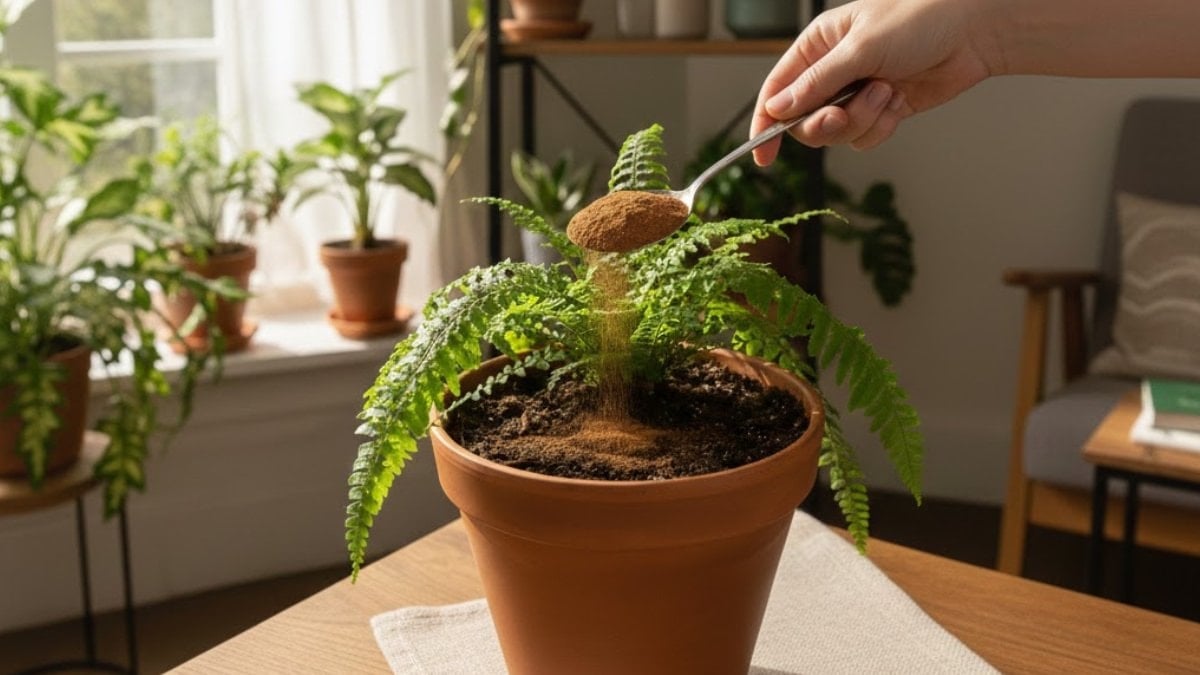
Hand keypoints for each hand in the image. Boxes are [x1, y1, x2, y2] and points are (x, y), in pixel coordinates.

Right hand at [751, 0, 997, 163]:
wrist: (971, 32)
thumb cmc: (917, 21)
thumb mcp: (860, 48)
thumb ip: (817, 83)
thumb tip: (778, 109)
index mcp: (817, 47)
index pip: (777, 90)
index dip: (766, 122)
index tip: (763, 154)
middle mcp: (831, 72)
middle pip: (805, 120)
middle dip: (825, 123)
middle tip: (841, 115)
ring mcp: (856, 93)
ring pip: (837, 133)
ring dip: (862, 119)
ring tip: (887, 91)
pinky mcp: (880, 111)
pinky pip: (864, 138)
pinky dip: (881, 126)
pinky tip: (899, 101)